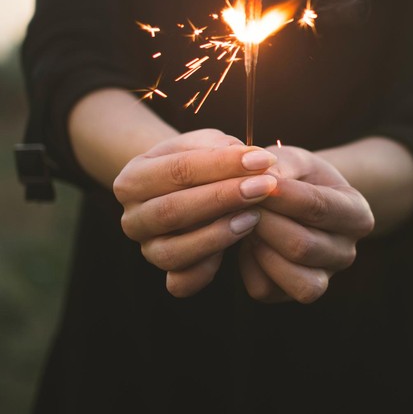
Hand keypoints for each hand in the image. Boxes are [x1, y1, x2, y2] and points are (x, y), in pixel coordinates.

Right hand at [113, 129, 278, 296]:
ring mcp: (147, 249)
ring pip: (173, 252)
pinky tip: (239, 245)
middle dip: (224, 197)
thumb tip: (251, 160)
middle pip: (172, 210)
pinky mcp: (167, 273)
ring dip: (219, 235)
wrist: (187, 189)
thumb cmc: (201, 161)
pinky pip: (182, 283)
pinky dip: (209, 269)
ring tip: (255, 216)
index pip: (177, 170)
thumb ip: (224, 147)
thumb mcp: (208, 143)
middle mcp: (133, 217)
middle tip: (265, 186)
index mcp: (133, 178)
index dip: (222, 164)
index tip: (263, 159)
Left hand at [238, 145, 374, 303]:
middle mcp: (346, 252)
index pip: (318, 207)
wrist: (298, 202)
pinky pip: (265, 289)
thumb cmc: (298, 178)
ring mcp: (324, 277)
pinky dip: (249, 266)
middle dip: (265, 223)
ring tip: (247, 224)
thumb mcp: (295, 160)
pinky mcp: (293, 292)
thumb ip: (280, 165)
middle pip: (302, 246)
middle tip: (241, 202)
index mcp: (357, 215)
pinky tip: (249, 242)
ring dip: (260, 248)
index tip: (253, 181)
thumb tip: (257, 182)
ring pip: (291, 276)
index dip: (281, 195)